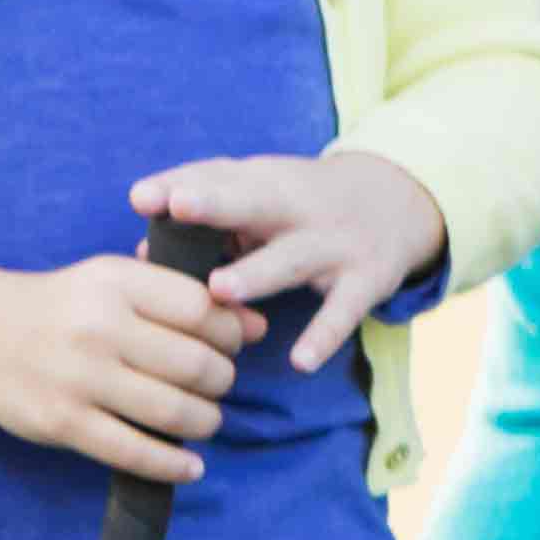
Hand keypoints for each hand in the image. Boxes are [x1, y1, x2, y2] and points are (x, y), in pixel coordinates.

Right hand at [0, 244, 236, 484]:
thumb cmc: (62, 308)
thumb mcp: (113, 282)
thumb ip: (182, 299)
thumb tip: (258, 326)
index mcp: (115, 282)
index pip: (203, 310)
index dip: (231, 334)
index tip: (229, 345)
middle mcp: (99, 327)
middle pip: (197, 366)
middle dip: (222, 381)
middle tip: (214, 385)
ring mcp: (79, 378)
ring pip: (176, 412)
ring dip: (206, 422)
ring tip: (203, 419)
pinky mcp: (61, 422)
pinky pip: (136, 453)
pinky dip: (174, 465)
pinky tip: (190, 465)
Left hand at [131, 148, 451, 367]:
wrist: (399, 201)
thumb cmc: (301, 203)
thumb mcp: (262, 195)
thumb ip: (204, 220)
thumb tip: (140, 256)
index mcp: (265, 182)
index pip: (217, 178)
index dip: (180, 186)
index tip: (142, 197)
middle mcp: (299, 207)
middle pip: (254, 202)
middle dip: (216, 204)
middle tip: (178, 206)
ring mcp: (335, 243)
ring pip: (290, 260)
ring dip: (256, 274)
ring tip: (218, 289)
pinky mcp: (367, 280)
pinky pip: (342, 313)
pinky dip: (323, 337)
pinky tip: (300, 361)